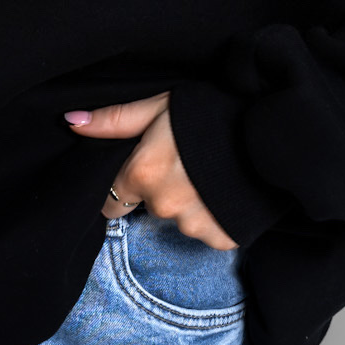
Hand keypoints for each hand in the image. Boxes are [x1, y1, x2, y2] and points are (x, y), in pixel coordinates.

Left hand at [63, 92, 236, 248]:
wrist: (272, 133)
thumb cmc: (214, 113)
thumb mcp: (162, 106)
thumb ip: (115, 120)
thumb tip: (71, 123)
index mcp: (143, 173)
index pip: (110, 200)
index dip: (125, 185)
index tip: (144, 171)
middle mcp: (163, 205)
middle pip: (148, 207)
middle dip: (160, 190)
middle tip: (186, 163)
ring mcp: (194, 225)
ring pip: (180, 220)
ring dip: (189, 203)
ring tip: (210, 174)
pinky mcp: (222, 238)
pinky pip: (208, 231)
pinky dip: (214, 216)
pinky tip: (225, 192)